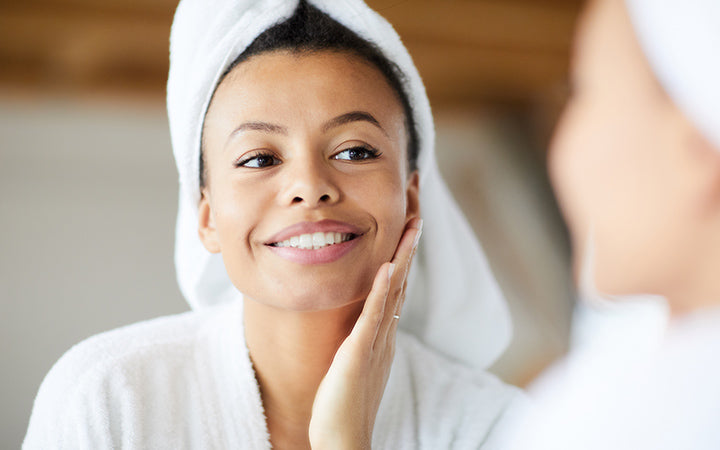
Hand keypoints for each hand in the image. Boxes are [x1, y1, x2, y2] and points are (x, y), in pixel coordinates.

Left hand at [308, 218, 422, 449]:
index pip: (396, 287)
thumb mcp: (357, 362)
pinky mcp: (359, 354)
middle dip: (409, 247)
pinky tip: (387, 267)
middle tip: (417, 212)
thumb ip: (363, 338)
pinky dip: (380, 290)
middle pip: (402, 282)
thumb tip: (367, 319)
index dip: (403, 256)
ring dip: (403, 258)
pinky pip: (372, 317)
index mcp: (382, 335)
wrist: (344, 439)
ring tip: (412, 227)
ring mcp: (375, 343)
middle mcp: (385, 334)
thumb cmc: (343, 404)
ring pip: (393, 293)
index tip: (408, 227)